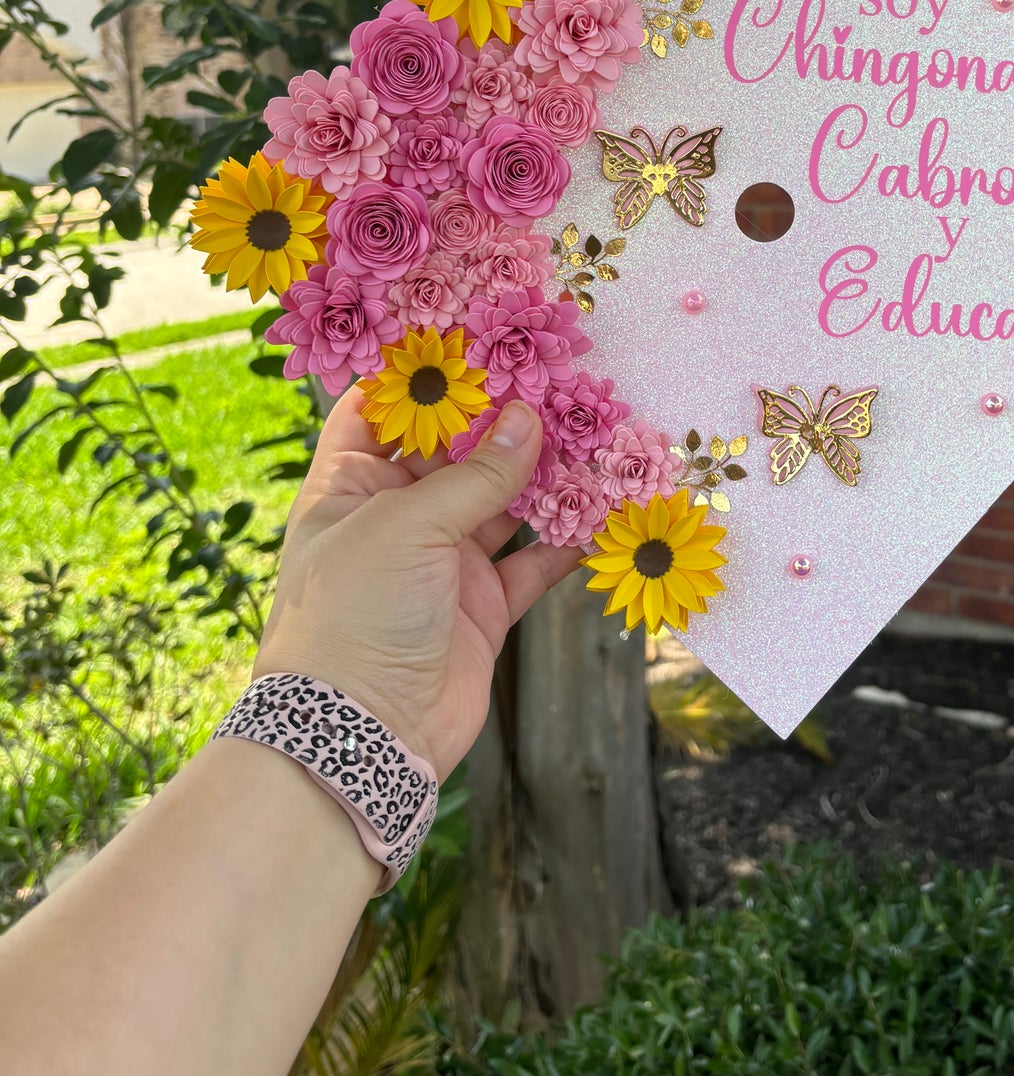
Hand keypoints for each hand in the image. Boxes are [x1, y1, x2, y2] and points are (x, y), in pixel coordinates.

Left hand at [253, 388, 579, 776]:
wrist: (361, 736)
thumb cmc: (355, 617)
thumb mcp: (407, 528)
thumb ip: (475, 476)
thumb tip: (529, 420)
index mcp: (349, 488)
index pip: (381, 413)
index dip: (424, 378)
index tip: (477, 340)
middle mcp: (394, 519)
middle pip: (453, 452)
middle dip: (501, 419)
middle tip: (556, 378)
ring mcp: (441, 564)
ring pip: (501, 502)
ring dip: (543, 474)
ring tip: (591, 432)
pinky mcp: (481, 608)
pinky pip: (531, 562)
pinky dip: (566, 540)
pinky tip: (601, 510)